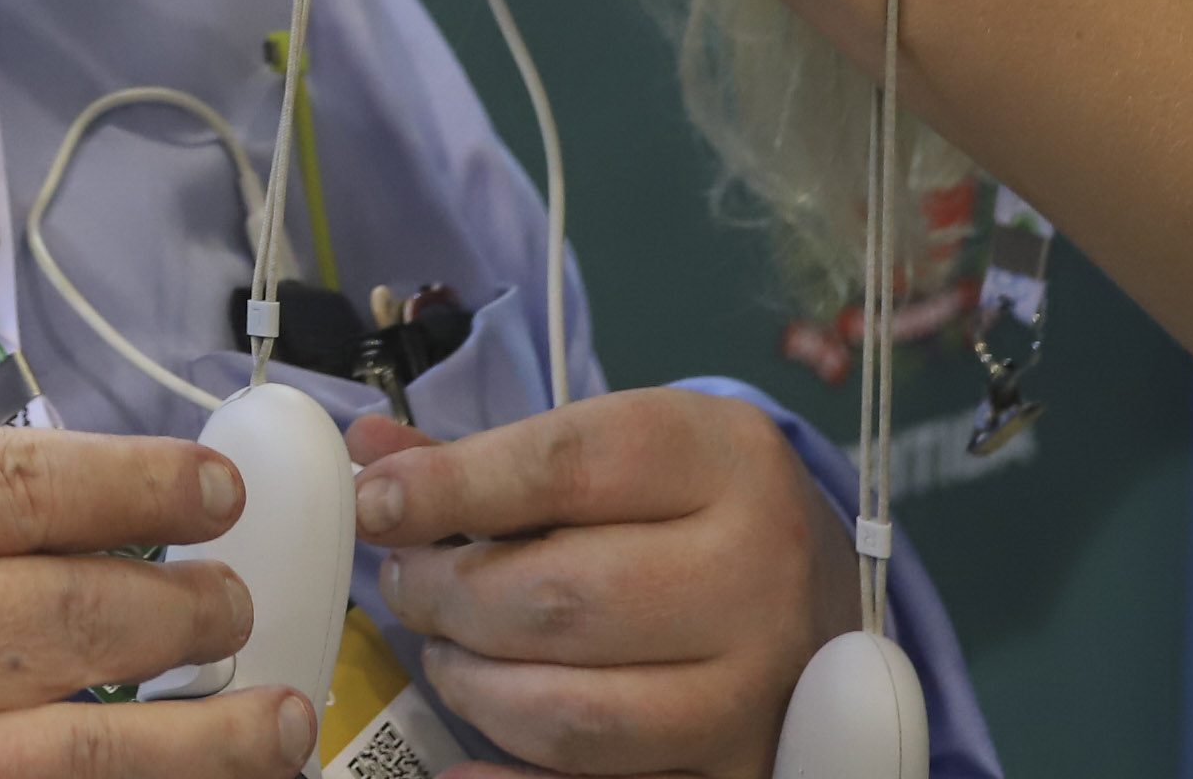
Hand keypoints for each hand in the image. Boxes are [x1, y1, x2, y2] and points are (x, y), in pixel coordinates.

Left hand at [348, 392, 859, 778]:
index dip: (452, 488)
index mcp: (723, 460)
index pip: (565, 467)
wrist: (821, 589)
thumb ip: (494, 455)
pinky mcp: (738, 774)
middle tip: (410, 586)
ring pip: (576, 714)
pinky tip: (460, 763)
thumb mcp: (621, 447)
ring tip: (448, 652)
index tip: (376, 504)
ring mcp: (754, 690)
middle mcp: (756, 574)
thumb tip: (371, 457)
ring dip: (476, 687)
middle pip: (562, 599)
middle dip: (450, 596)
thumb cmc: (697, 504)